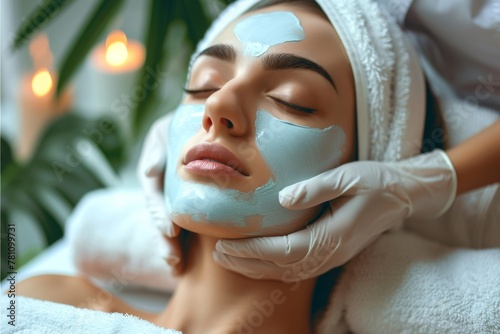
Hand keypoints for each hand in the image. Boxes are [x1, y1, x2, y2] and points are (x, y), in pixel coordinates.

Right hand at [137, 113, 181, 273]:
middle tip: (173, 262)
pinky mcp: (189, 207)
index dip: (161, 217)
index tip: (170, 230)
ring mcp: (174, 202)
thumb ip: (155, 151)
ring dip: (173, 249)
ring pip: (171, 229)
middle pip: (161, 222)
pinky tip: (188, 262)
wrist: (198, 124)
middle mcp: (162, 194)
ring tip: (177, 269)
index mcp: (155, 179)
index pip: (156, 201)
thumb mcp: (163, 132)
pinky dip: (187, 244)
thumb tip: (150, 173)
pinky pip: (188, 226)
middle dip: (165, 243)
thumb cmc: (179, 126)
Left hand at [213, 149, 456, 279]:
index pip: (283, 251)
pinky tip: (258, 260)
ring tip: (230, 259)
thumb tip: (282, 199)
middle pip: (281, 268)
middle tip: (218, 254)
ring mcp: (332, 257)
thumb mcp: (347, 177)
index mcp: (333, 236)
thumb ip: (315, 188)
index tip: (226, 245)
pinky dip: (273, 267)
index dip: (252, 251)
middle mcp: (331, 253)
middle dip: (246, 263)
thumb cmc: (376, 181)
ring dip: (257, 268)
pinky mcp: (332, 253)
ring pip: (288, 272)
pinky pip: (298, 268)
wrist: (404, 194)